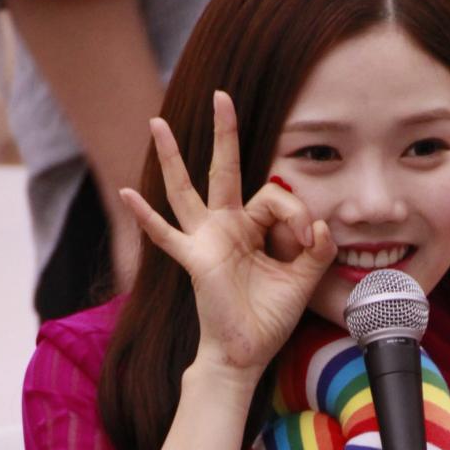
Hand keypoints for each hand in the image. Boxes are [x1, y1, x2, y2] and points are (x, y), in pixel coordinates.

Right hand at [119, 94, 335, 374]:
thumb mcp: (303, 280)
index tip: (308, 243)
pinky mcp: (195, 260)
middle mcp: (226, 227)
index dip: (296, 215)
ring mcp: (205, 240)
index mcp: (252, 228)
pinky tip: (127, 193)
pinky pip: (166, 235)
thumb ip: (316, 250)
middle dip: (223, 133)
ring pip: (185, 190)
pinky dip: (146, 216)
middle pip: (224, 170)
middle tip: (221, 96)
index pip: (274, 198)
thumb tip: (322, 224)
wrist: (246, 353)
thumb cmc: (268, 318)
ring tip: (156, 123)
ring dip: (172, 157)